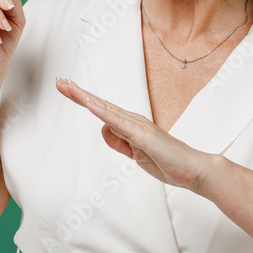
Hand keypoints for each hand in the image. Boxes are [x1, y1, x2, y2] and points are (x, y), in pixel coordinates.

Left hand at [55, 78, 212, 191]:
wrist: (193, 171)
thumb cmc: (167, 162)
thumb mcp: (135, 155)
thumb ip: (118, 142)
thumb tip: (102, 128)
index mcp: (130, 125)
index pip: (101, 109)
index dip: (82, 99)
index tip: (66, 88)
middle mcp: (133, 121)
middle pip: (100, 104)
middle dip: (78, 93)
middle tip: (59, 81)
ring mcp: (139, 127)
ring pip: (107, 109)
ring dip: (87, 98)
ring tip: (69, 88)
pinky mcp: (144, 137)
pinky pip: (121, 124)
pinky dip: (105, 114)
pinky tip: (92, 107)